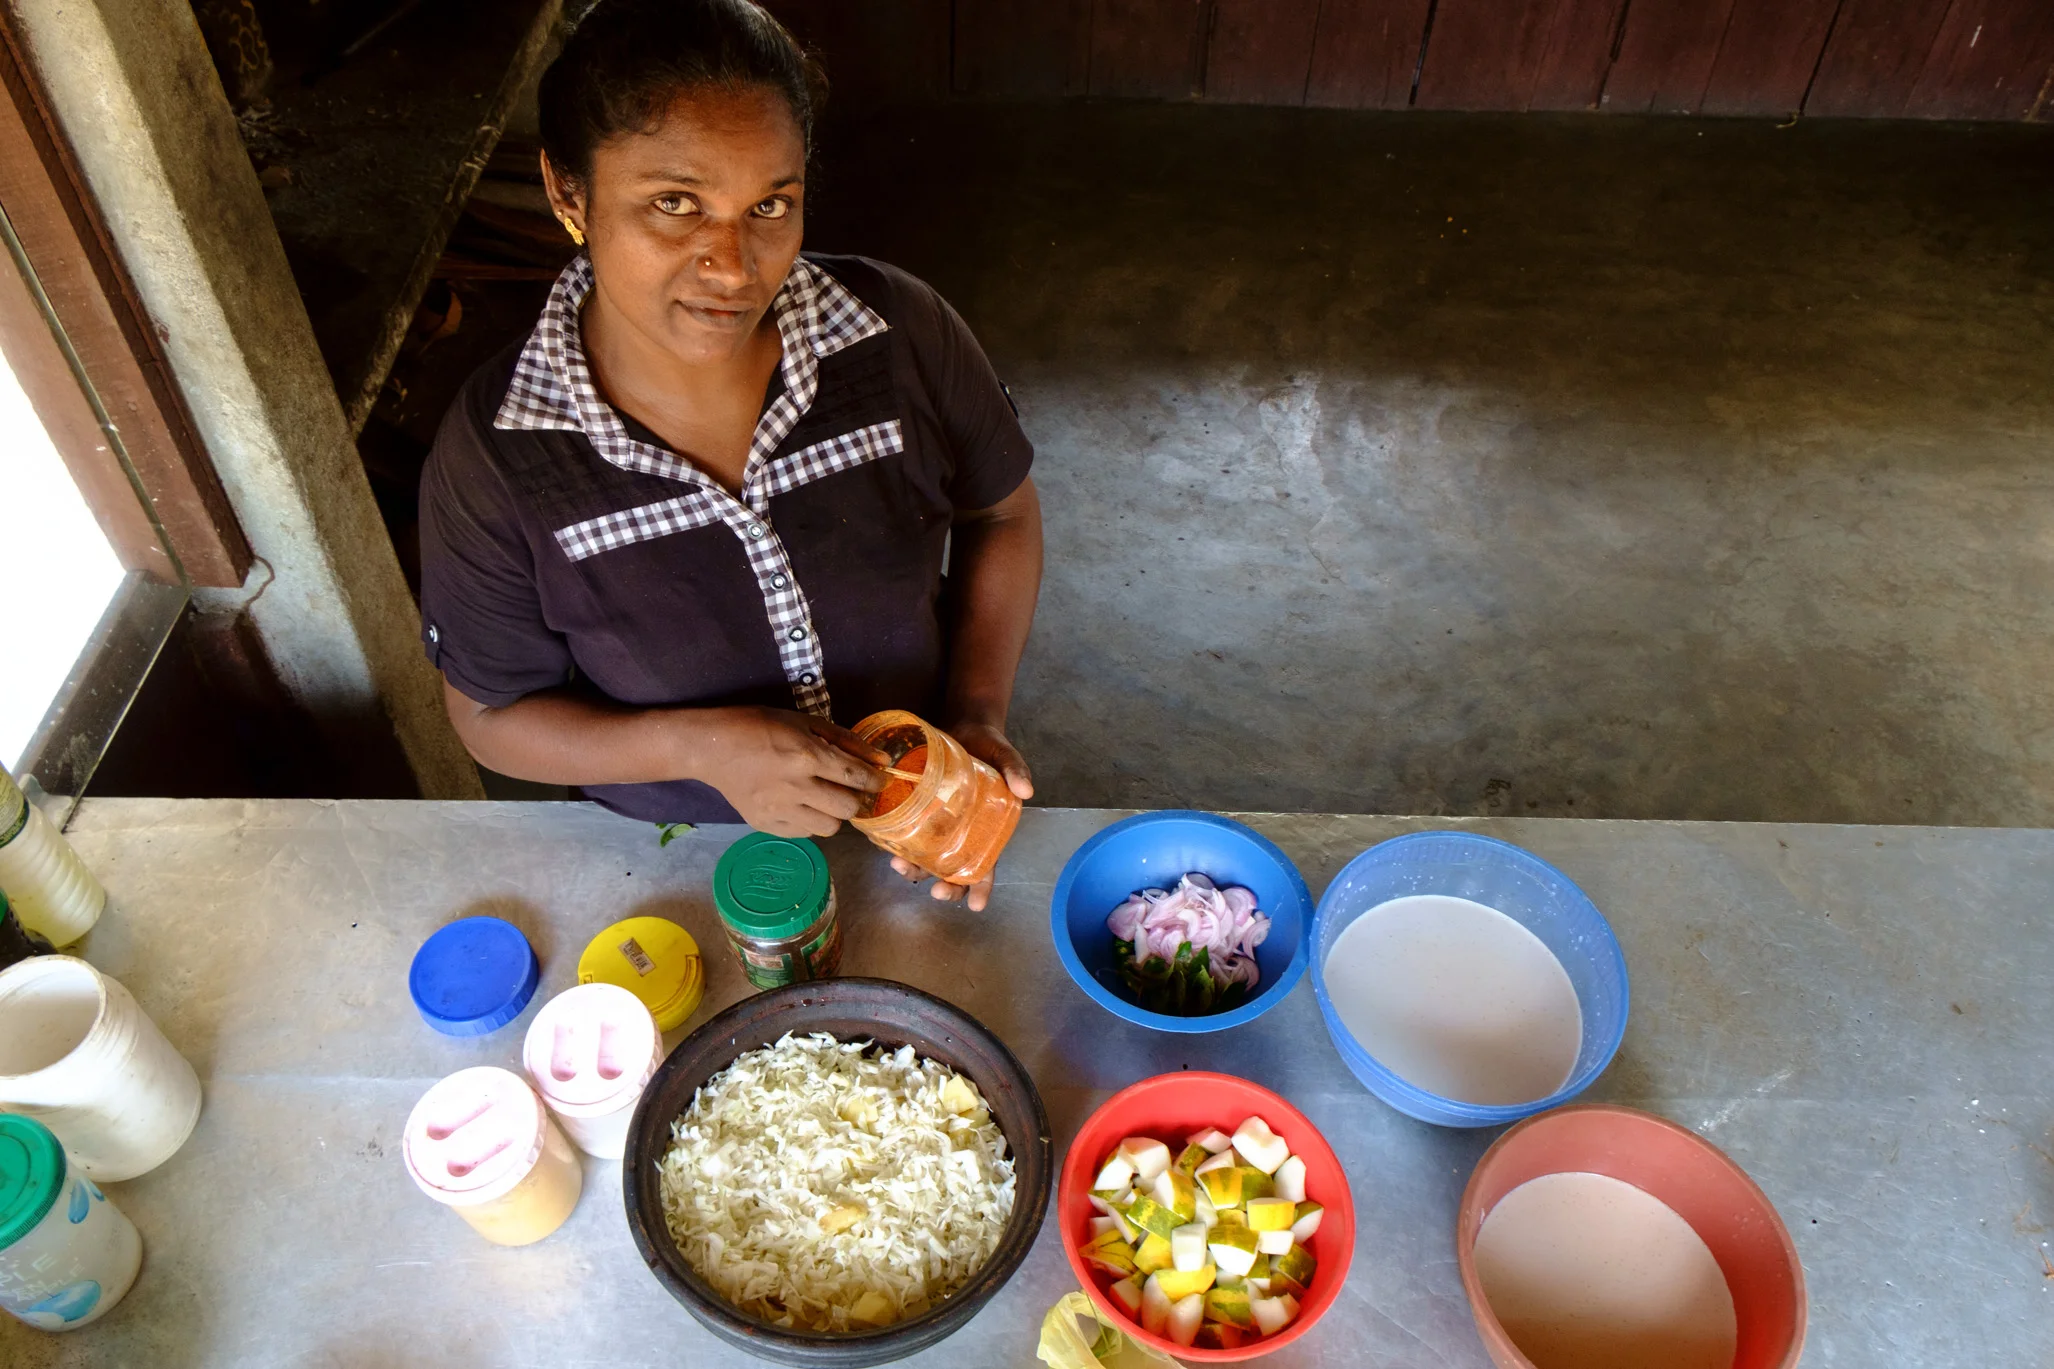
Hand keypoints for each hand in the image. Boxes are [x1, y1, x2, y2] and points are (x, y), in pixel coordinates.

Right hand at [692, 708, 885, 837]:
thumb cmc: (760, 726)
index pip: (856, 777)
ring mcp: (779, 810)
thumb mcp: (805, 722)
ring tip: (824, 798)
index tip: (882, 781)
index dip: (876, 781)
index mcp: (807, 756)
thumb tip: (881, 760)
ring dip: (834, 814)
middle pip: (848, 809)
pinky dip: (811, 821)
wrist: (713, 748)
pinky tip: (802, 805)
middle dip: (856, 799)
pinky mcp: (765, 825)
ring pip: (829, 828)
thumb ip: (846, 741)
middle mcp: (795, 787)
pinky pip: (805, 833)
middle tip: (849, 789)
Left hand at [890, 720, 1032, 911]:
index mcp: (986, 827)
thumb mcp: (1004, 755)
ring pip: (926, 858)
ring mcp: (938, 823)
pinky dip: (894, 843)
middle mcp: (961, 832)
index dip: (982, 887)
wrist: (964, 725)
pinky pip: (905, 833)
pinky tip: (882, 844)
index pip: (987, 864)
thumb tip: (1026, 790)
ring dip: (914, 868)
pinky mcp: (918, 810)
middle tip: (934, 890)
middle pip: (953, 869)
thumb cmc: (988, 745)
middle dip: (945, 885)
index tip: (975, 906)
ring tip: (899, 865)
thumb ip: (1014, 770)